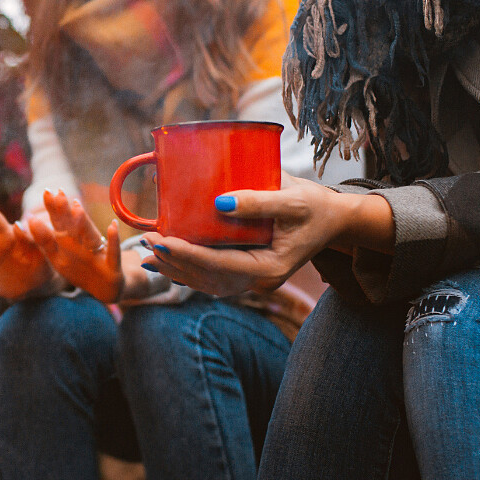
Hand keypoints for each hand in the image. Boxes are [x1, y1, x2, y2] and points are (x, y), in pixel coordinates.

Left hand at [26, 190, 127, 302]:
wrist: (106, 288)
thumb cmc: (80, 269)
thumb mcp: (59, 259)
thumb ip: (45, 242)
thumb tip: (25, 222)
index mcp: (69, 245)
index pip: (59, 225)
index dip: (53, 210)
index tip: (46, 192)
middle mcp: (83, 244)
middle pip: (72, 226)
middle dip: (64, 211)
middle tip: (57, 192)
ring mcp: (98, 253)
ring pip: (89, 236)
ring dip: (83, 223)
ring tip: (76, 207)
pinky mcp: (112, 265)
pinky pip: (112, 252)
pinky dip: (113, 240)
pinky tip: (112, 226)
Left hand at [139, 174, 393, 295]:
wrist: (333, 219)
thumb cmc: (316, 206)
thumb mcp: (293, 199)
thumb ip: (258, 202)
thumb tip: (220, 202)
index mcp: (270, 268)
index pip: (219, 265)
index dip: (187, 254)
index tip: (161, 240)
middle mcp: (259, 280)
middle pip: (207, 277)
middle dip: (173, 261)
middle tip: (145, 243)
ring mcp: (252, 279)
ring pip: (206, 280)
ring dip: (175, 268)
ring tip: (147, 254)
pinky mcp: (246, 271)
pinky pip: (212, 276)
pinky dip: (187, 269)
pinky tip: (167, 262)